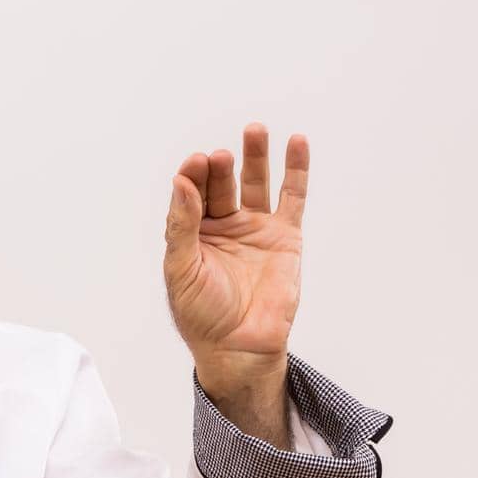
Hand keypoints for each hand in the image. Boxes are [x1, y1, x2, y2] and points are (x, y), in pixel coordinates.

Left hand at [162, 123, 306, 420]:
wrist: (239, 347)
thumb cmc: (201, 314)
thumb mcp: (181, 268)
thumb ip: (181, 225)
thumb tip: (181, 183)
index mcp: (191, 232)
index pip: (190, 193)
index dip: (192, 176)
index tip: (194, 163)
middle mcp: (222, 225)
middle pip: (220, 184)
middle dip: (219, 168)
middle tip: (218, 157)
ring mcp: (255, 228)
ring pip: (254, 182)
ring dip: (254, 156)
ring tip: (254, 130)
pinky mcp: (285, 237)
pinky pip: (293, 197)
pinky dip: (295, 169)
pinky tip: (296, 142)